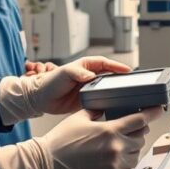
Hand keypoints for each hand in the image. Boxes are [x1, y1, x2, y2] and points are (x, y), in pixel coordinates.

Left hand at [0, 56, 130, 122]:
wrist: (40, 99)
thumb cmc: (49, 82)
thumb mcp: (65, 73)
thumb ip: (78, 73)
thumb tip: (91, 76)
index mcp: (85, 66)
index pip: (105, 63)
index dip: (116, 66)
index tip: (127, 70)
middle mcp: (89, 77)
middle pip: (109, 75)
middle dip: (119, 78)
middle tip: (130, 82)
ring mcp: (88, 88)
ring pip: (106, 88)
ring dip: (114, 90)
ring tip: (124, 94)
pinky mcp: (86, 100)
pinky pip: (100, 100)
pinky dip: (106, 101)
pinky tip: (112, 104)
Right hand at [0, 107, 164, 168]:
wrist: (46, 164)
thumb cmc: (61, 141)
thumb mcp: (81, 116)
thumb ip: (100, 111)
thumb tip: (111, 107)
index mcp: (110, 131)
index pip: (141, 120)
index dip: (152, 113)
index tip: (159, 110)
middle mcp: (115, 149)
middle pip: (140, 138)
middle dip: (137, 132)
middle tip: (128, 130)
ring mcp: (114, 166)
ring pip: (136, 155)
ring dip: (131, 149)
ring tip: (118, 146)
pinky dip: (125, 164)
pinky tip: (115, 159)